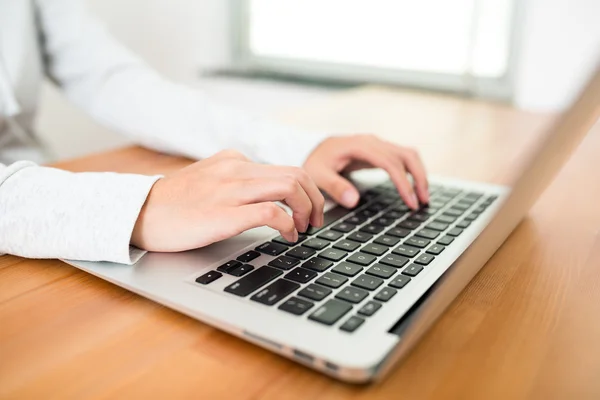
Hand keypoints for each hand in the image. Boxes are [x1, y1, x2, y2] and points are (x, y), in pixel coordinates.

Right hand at [131, 150, 324, 251]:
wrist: (138, 212)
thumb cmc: (174, 204)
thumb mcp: (210, 179)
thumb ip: (238, 181)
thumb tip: (270, 197)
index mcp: (234, 160)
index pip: (287, 168)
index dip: (308, 191)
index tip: (310, 210)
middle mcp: (236, 169)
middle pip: (296, 175)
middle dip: (316, 200)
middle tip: (315, 222)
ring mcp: (230, 190)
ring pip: (290, 187)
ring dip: (307, 210)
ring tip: (304, 229)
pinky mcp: (224, 214)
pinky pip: (271, 212)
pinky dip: (288, 224)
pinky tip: (287, 236)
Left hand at [303, 135, 428, 209]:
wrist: (314, 151)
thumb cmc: (315, 163)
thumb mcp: (317, 176)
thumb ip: (334, 186)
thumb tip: (354, 200)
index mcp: (358, 145)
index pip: (389, 162)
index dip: (402, 182)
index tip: (410, 201)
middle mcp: (371, 141)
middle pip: (405, 155)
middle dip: (418, 178)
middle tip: (423, 202)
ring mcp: (377, 145)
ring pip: (408, 155)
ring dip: (419, 174)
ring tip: (423, 198)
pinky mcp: (379, 151)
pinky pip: (401, 159)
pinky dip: (411, 172)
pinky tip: (413, 188)